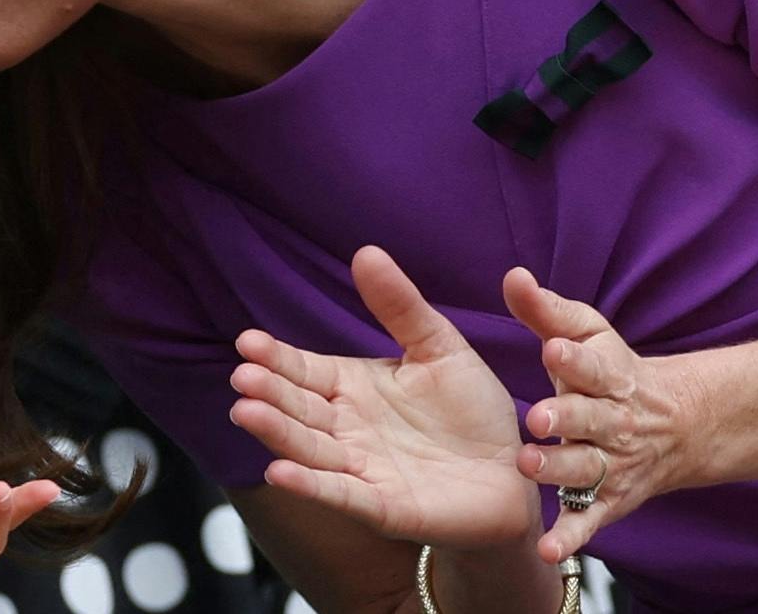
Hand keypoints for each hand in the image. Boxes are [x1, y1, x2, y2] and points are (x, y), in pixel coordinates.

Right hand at [229, 246, 536, 548]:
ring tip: (246, 413)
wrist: (515, 472)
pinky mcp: (384, 506)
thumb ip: (400, 307)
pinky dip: (311, 486)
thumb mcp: (438, 347)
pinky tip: (279, 471)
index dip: (276, 359)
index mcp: (353, 387)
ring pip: (310, 450)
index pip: (304, 370)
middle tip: (242, 378)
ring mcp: (362, 468)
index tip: (247, 343)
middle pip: (298, 409)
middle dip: (268, 394)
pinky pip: (341, 494)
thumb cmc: (473, 410)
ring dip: (278, 434)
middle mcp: (348, 428)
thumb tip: (366, 251)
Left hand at [504, 269, 693, 562]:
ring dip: (558, 470)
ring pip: (585, 470)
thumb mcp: (588, 334)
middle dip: (566, 418)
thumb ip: (547, 310)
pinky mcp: (608, 502)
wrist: (676, 425)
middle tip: (539, 417)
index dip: (573, 358)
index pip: (592, 366)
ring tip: (529, 466)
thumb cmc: (611, 371)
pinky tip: (549, 550)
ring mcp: (612, 465)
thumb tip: (513, 275)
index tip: (553, 348)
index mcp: (608, 377)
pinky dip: (571, 537)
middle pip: (589, 421)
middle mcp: (612, 423)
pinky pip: (588, 521)